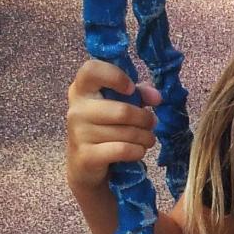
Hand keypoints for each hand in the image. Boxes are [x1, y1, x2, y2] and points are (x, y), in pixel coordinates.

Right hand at [65, 58, 162, 187]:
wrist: (84, 164)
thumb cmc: (104, 127)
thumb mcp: (117, 105)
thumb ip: (137, 94)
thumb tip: (157, 96)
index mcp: (81, 89)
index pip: (91, 70)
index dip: (115, 76)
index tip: (131, 89)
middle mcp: (76, 109)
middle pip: (123, 111)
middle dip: (145, 119)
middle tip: (152, 124)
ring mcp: (79, 133)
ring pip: (126, 133)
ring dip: (145, 137)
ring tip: (147, 139)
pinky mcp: (87, 156)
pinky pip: (122, 150)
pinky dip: (137, 151)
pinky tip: (138, 151)